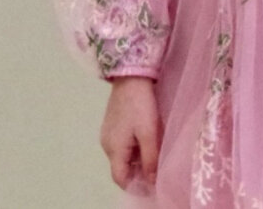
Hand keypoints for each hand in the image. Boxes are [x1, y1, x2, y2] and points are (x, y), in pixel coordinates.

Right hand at [100, 76, 159, 190]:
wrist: (130, 77)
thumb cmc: (140, 106)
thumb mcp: (149, 134)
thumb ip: (150, 160)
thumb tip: (151, 182)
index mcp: (114, 149)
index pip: (119, 179)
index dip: (135, 185)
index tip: (152, 182)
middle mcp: (106, 144)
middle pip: (121, 168)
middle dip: (138, 172)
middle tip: (156, 166)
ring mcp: (107, 134)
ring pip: (122, 157)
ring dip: (136, 159)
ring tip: (153, 151)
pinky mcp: (111, 125)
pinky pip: (121, 145)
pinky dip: (132, 148)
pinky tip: (145, 138)